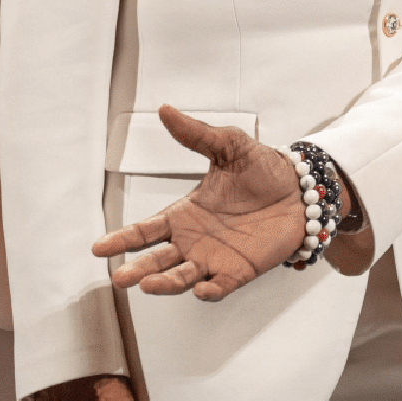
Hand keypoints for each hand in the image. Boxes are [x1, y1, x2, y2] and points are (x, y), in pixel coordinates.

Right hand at [92, 107, 316, 300]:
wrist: (302, 189)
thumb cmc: (263, 169)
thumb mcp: (228, 146)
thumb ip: (196, 134)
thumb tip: (165, 110)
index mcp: (184, 214)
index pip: (145, 231)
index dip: (122, 240)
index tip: (99, 248)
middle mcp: (193, 241)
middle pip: (157, 260)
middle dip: (138, 269)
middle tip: (120, 277)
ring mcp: (215, 258)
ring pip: (182, 277)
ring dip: (166, 283)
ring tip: (149, 284)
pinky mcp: (240, 271)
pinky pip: (221, 286)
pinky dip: (210, 290)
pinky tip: (201, 289)